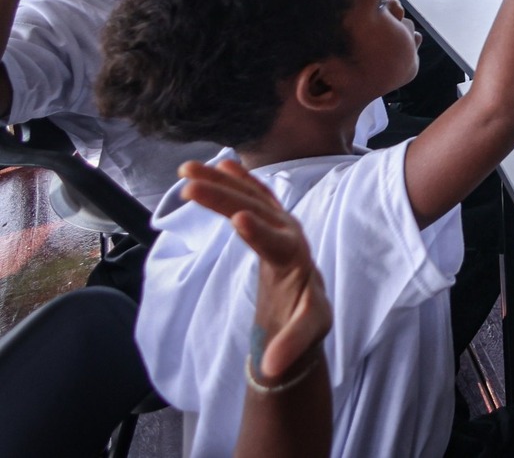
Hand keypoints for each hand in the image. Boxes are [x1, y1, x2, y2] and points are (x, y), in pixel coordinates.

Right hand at [178, 159, 330, 384]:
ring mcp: (280, 223)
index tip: (238, 219)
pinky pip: (254, 194)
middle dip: (225, 197)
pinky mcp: (270, 220)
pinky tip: (220, 164)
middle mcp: (289, 234)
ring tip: (187, 169)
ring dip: (221, 181)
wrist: (306, 300)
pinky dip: (237, 179)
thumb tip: (274, 368)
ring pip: (251, 196)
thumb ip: (291, 347)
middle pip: (256, 211)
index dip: (259, 232)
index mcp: (294, 260)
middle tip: (190, 185)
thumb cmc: (305, 317)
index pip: (277, 243)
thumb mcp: (303, 335)